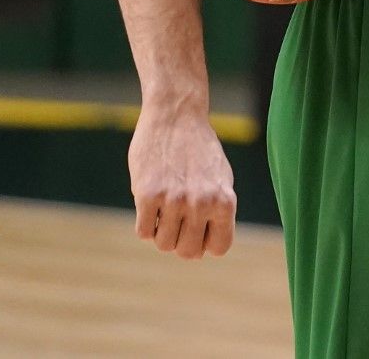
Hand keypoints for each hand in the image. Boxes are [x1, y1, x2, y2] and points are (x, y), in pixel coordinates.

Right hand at [128, 107, 235, 259]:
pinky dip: (145, 224)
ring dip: (162, 233)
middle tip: (178, 222)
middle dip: (181, 242)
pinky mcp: (148, 194)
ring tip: (165, 209)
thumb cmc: (199, 149)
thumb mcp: (220, 179)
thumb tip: (205, 250)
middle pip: (188, 252)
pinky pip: (143, 232)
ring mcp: (175, 200)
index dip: (206, 244)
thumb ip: (217, 211)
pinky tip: (151, 205)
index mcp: (225, 200)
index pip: (219, 248)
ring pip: (164, 245)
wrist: (176, 117)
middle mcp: (202, 203)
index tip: (199, 231)